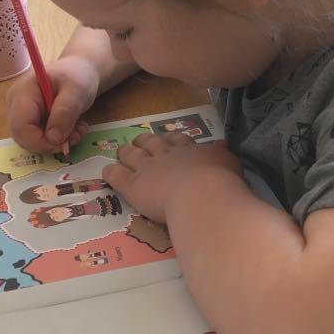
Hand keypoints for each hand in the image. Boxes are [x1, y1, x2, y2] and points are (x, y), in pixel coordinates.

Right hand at [7, 55, 100, 153]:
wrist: (80, 70)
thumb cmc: (77, 76)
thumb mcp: (77, 91)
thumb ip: (65, 112)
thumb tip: (53, 139)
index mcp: (23, 92)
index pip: (20, 126)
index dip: (39, 141)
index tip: (63, 144)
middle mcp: (16, 104)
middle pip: (22, 136)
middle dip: (50, 143)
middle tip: (76, 136)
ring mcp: (21, 113)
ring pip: (32, 140)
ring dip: (57, 142)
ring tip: (78, 130)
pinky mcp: (30, 120)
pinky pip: (39, 138)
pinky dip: (57, 139)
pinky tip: (73, 129)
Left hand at [103, 133, 242, 224]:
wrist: (202, 194)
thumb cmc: (220, 180)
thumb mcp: (227, 161)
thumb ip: (220, 153)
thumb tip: (220, 145)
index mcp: (189, 149)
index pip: (177, 140)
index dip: (170, 139)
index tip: (167, 139)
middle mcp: (166, 155)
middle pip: (151, 143)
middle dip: (144, 141)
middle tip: (139, 141)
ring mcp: (147, 168)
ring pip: (132, 155)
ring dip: (125, 152)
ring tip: (121, 152)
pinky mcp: (133, 185)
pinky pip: (118, 176)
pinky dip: (111, 172)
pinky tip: (106, 171)